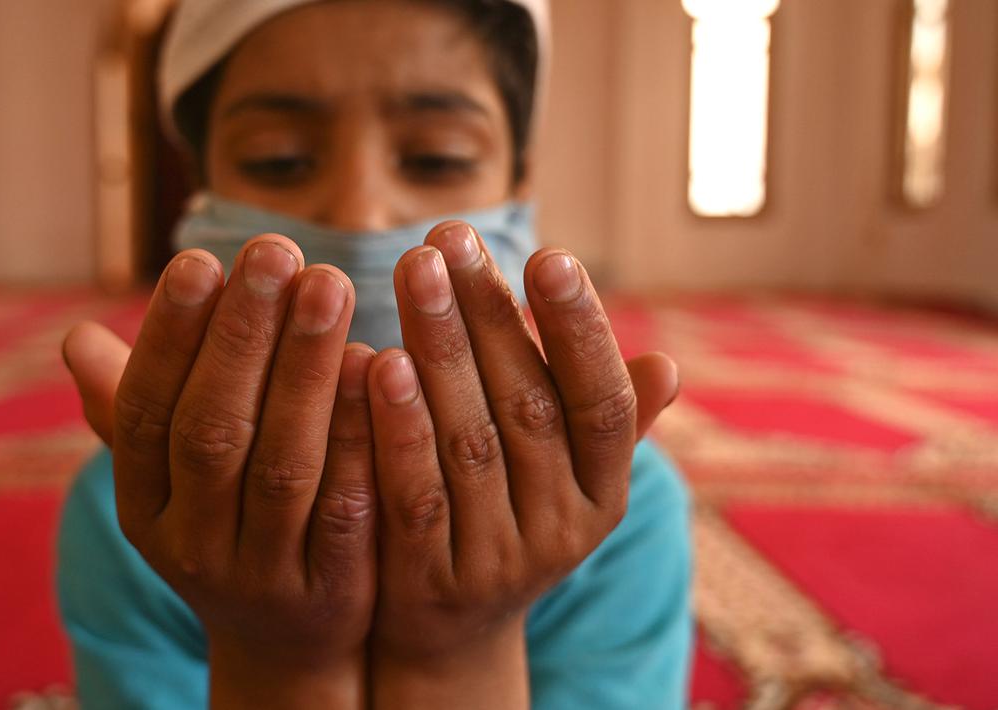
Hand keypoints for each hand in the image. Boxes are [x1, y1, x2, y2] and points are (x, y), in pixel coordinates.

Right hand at [67, 237, 376, 708]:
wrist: (285, 641)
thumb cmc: (226, 523)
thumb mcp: (169, 481)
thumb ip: (132, 409)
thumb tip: (73, 338)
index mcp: (143, 505)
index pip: (146, 413)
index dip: (170, 337)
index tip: (201, 258)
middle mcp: (193, 543)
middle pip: (213, 432)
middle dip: (245, 336)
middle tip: (278, 248)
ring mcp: (263, 572)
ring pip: (284, 466)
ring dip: (306, 370)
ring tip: (331, 283)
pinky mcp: (333, 588)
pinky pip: (349, 507)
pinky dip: (362, 436)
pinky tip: (381, 364)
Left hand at [366, 222, 677, 707]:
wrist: (448, 629)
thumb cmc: (506, 516)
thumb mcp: (563, 478)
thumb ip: (603, 422)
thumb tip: (669, 369)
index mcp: (602, 491)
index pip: (602, 403)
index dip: (581, 330)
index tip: (548, 254)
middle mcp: (561, 528)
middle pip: (529, 407)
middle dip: (488, 314)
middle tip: (449, 236)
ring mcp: (497, 559)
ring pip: (470, 441)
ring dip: (442, 349)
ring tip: (414, 271)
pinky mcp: (430, 581)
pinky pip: (415, 494)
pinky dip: (399, 428)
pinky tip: (378, 362)